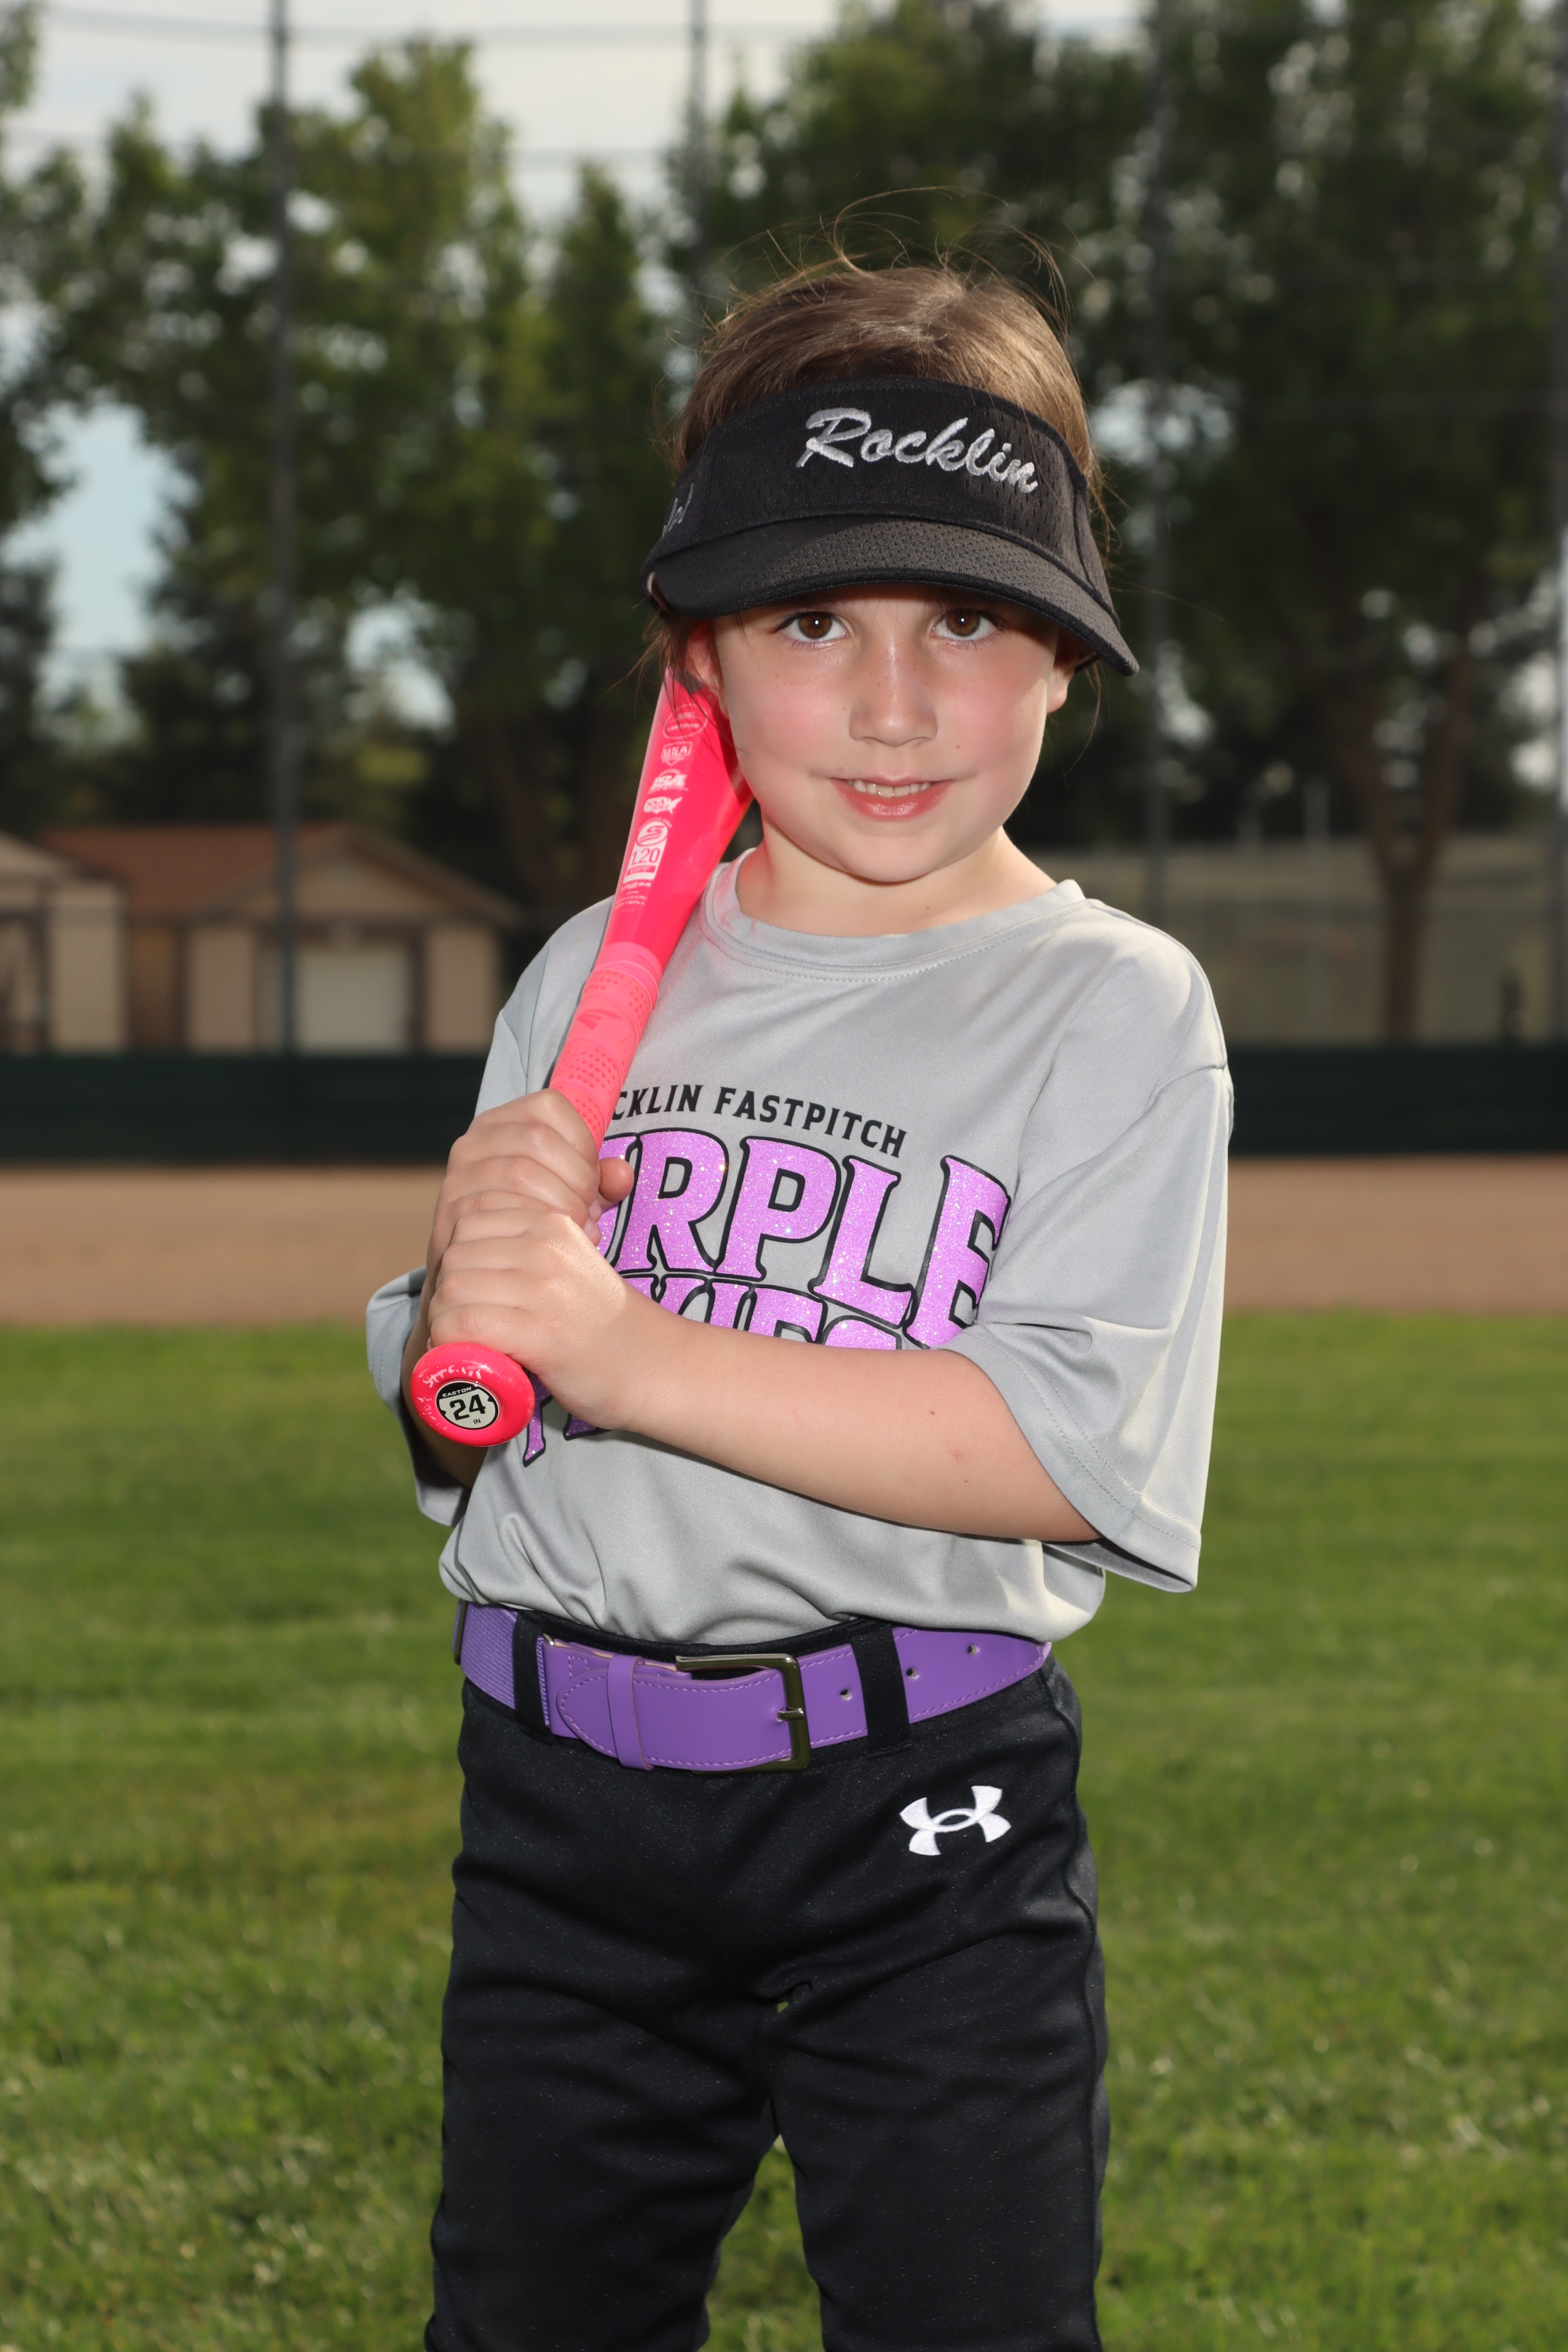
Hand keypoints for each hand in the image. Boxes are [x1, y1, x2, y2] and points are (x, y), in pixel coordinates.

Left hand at [426, 1193, 661, 1428]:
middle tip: (462, 1323)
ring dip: (446, 1321)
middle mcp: (547, 1248)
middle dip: (448, 1293)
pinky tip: (465, 1356)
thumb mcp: (569, 1262)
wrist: (653, 1365)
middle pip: (456, 1255)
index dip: (459, 1258)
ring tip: (462, 1342)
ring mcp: (545, 1289)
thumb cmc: (600, 1322)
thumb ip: (528, 1245)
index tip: (473, 1291)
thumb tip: (464, 1251)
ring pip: (453, 1290)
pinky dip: (452, 1343)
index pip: (469, 1219)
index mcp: (552, 1223)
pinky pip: (466, 1325)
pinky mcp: (541, 1332)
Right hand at [427, 1091, 634, 1279]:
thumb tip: (621, 1175)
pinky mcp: (452, 1211)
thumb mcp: (569, 1192)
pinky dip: (537, 1225)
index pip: (551, 1105)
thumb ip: (599, 1180)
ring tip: (576, 1228)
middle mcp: (474, 1142)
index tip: (591, 1176)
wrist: (479, 1270)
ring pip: (521, 1172)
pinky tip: (553, 1242)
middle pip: (539, 1139)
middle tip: (588, 1210)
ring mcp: (459, 1176)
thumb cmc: (531, 1222)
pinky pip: (501, 1209)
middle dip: (576, 1177)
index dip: (583, 1139)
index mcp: (503, 1123)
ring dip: (561, 1203)